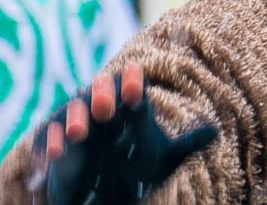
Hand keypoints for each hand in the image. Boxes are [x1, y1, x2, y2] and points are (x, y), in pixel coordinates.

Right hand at [33, 61, 217, 204]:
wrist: (107, 194)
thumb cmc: (136, 170)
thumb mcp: (163, 160)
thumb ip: (188, 144)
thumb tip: (216, 132)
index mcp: (128, 113)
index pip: (132, 93)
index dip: (133, 84)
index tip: (135, 74)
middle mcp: (102, 116)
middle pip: (101, 98)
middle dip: (102, 96)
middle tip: (106, 99)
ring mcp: (79, 131)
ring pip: (74, 117)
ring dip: (75, 120)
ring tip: (80, 129)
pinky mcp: (59, 151)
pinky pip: (50, 142)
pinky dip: (51, 145)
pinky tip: (57, 151)